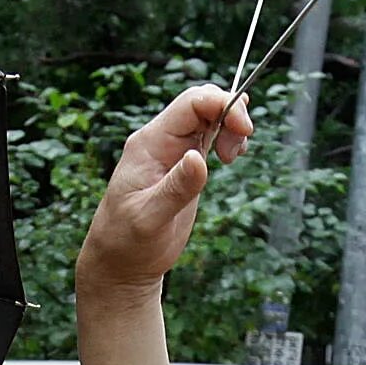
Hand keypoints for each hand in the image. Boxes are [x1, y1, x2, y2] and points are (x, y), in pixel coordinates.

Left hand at [74, 86, 251, 294]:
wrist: (120, 262)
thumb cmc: (127, 243)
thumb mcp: (149, 219)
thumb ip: (176, 188)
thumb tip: (198, 158)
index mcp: (149, 144)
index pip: (190, 103)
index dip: (221, 104)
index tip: (244, 129)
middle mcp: (160, 140)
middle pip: (202, 102)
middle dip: (230, 112)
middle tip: (236, 152)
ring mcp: (173, 150)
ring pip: (208, 115)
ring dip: (231, 125)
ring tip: (233, 157)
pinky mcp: (184, 164)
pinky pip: (208, 134)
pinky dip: (228, 136)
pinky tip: (232, 155)